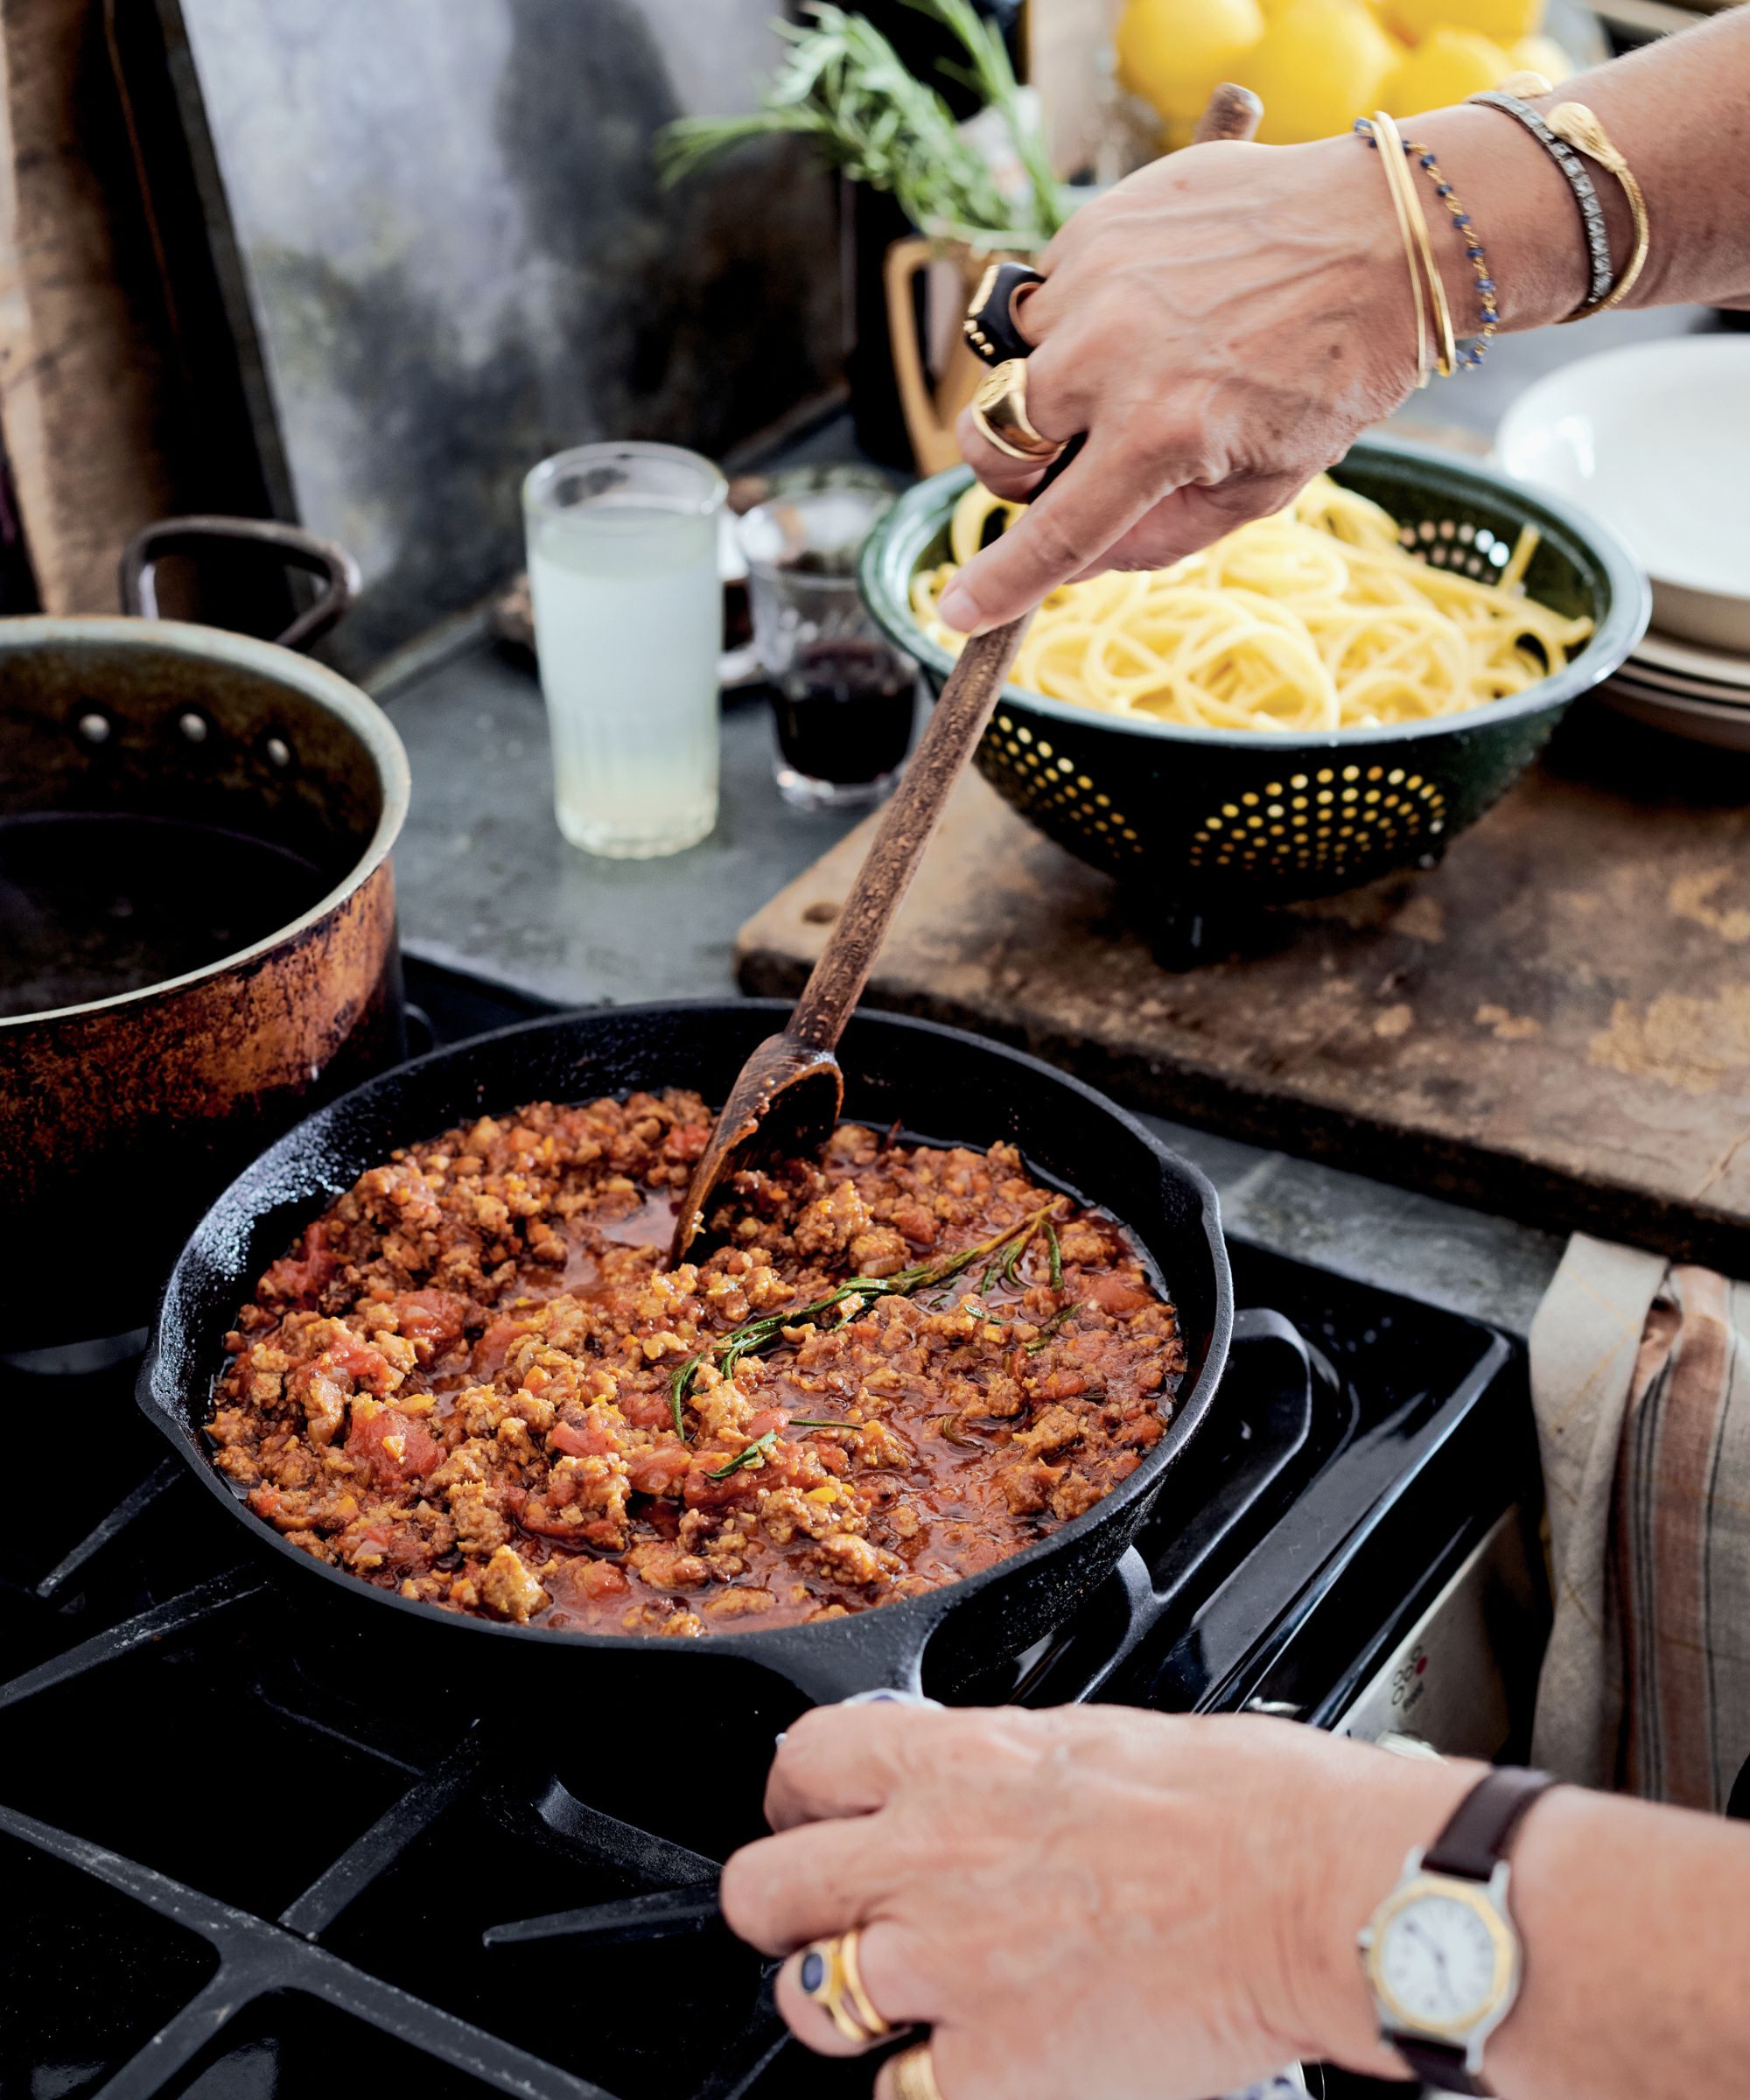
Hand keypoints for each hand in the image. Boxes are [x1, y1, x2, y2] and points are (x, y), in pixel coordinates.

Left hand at [720, 1703, 1476, 2098]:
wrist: (1312, 1890)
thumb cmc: (1244, 1804)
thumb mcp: (1093, 1739)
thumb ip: (1003, 1772)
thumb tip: (974, 1787)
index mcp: (961, 1759)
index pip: (805, 1760)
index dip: (793, 1797)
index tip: (807, 1816)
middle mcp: (929, 1855)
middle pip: (765, 1887)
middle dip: (778, 1912)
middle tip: (815, 1926)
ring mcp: (950, 1966)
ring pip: (809, 2001)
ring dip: (842, 2007)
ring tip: (894, 2008)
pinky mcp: (995, 2068)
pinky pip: (900, 2096)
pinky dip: (924, 2091)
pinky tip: (971, 2070)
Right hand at [938, 134, 1418, 633]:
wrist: (1385, 233)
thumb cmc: (1333, 370)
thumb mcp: (1263, 486)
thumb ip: (1160, 536)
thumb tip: (1076, 559)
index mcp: (1161, 435)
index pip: (1053, 532)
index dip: (999, 585)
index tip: (955, 615)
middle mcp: (1113, 356)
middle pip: (993, 441)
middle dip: (1016, 466)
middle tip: (1068, 459)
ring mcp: (1098, 281)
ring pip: (1012, 364)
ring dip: (1052, 382)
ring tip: (1135, 361)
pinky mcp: (1097, 223)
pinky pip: (1043, 294)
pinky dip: (1077, 317)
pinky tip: (1147, 305)